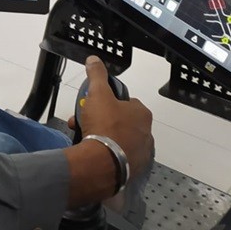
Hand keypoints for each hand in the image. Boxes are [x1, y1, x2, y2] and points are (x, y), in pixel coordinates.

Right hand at [64, 56, 152, 207]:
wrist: (103, 163)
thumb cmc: (104, 124)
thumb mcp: (97, 94)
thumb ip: (97, 75)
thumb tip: (94, 59)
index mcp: (142, 113)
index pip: (126, 103)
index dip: (108, 103)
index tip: (93, 107)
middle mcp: (147, 133)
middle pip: (121, 123)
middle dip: (101, 122)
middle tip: (84, 124)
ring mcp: (141, 153)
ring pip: (119, 141)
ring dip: (103, 138)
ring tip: (84, 139)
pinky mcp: (133, 170)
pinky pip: (118, 158)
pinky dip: (107, 155)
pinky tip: (93, 154)